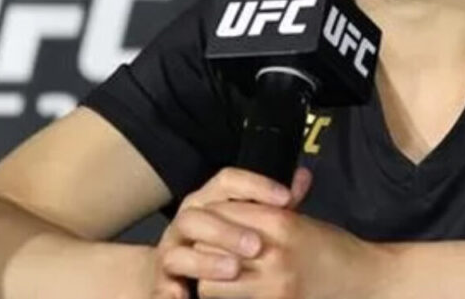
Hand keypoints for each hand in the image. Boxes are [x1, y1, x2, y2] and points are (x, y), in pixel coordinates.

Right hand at [147, 165, 312, 298]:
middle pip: (200, 215)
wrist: (181, 270)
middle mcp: (186, 220)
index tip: (286, 198)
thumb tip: (303, 178)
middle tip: (257, 245)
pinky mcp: (161, 281)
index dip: (256, 185)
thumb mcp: (251, 221)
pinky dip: (170, 293)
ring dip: (205, 261)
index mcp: (208, 200)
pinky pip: (161, 288)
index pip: (228, 181)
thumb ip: (275, 204)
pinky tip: (184, 296)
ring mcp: (171, 251)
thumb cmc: (225, 244)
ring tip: (233, 270)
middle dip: (227, 230)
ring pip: (179, 252)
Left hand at [181, 199, 386, 298]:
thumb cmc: (334, 248)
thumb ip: (269, 212)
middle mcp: (272, 252)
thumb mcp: (303, 221)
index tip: (212, 224)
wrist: (365, 280)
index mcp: (281, 222)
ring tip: (217, 276)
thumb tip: (233, 201)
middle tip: (207, 251)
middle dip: (204, 248)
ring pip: (210, 283)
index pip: (224, 213)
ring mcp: (271, 285)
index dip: (213, 218)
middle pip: (209, 246)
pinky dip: (224, 297)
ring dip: (209, 279)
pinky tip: (231, 292)